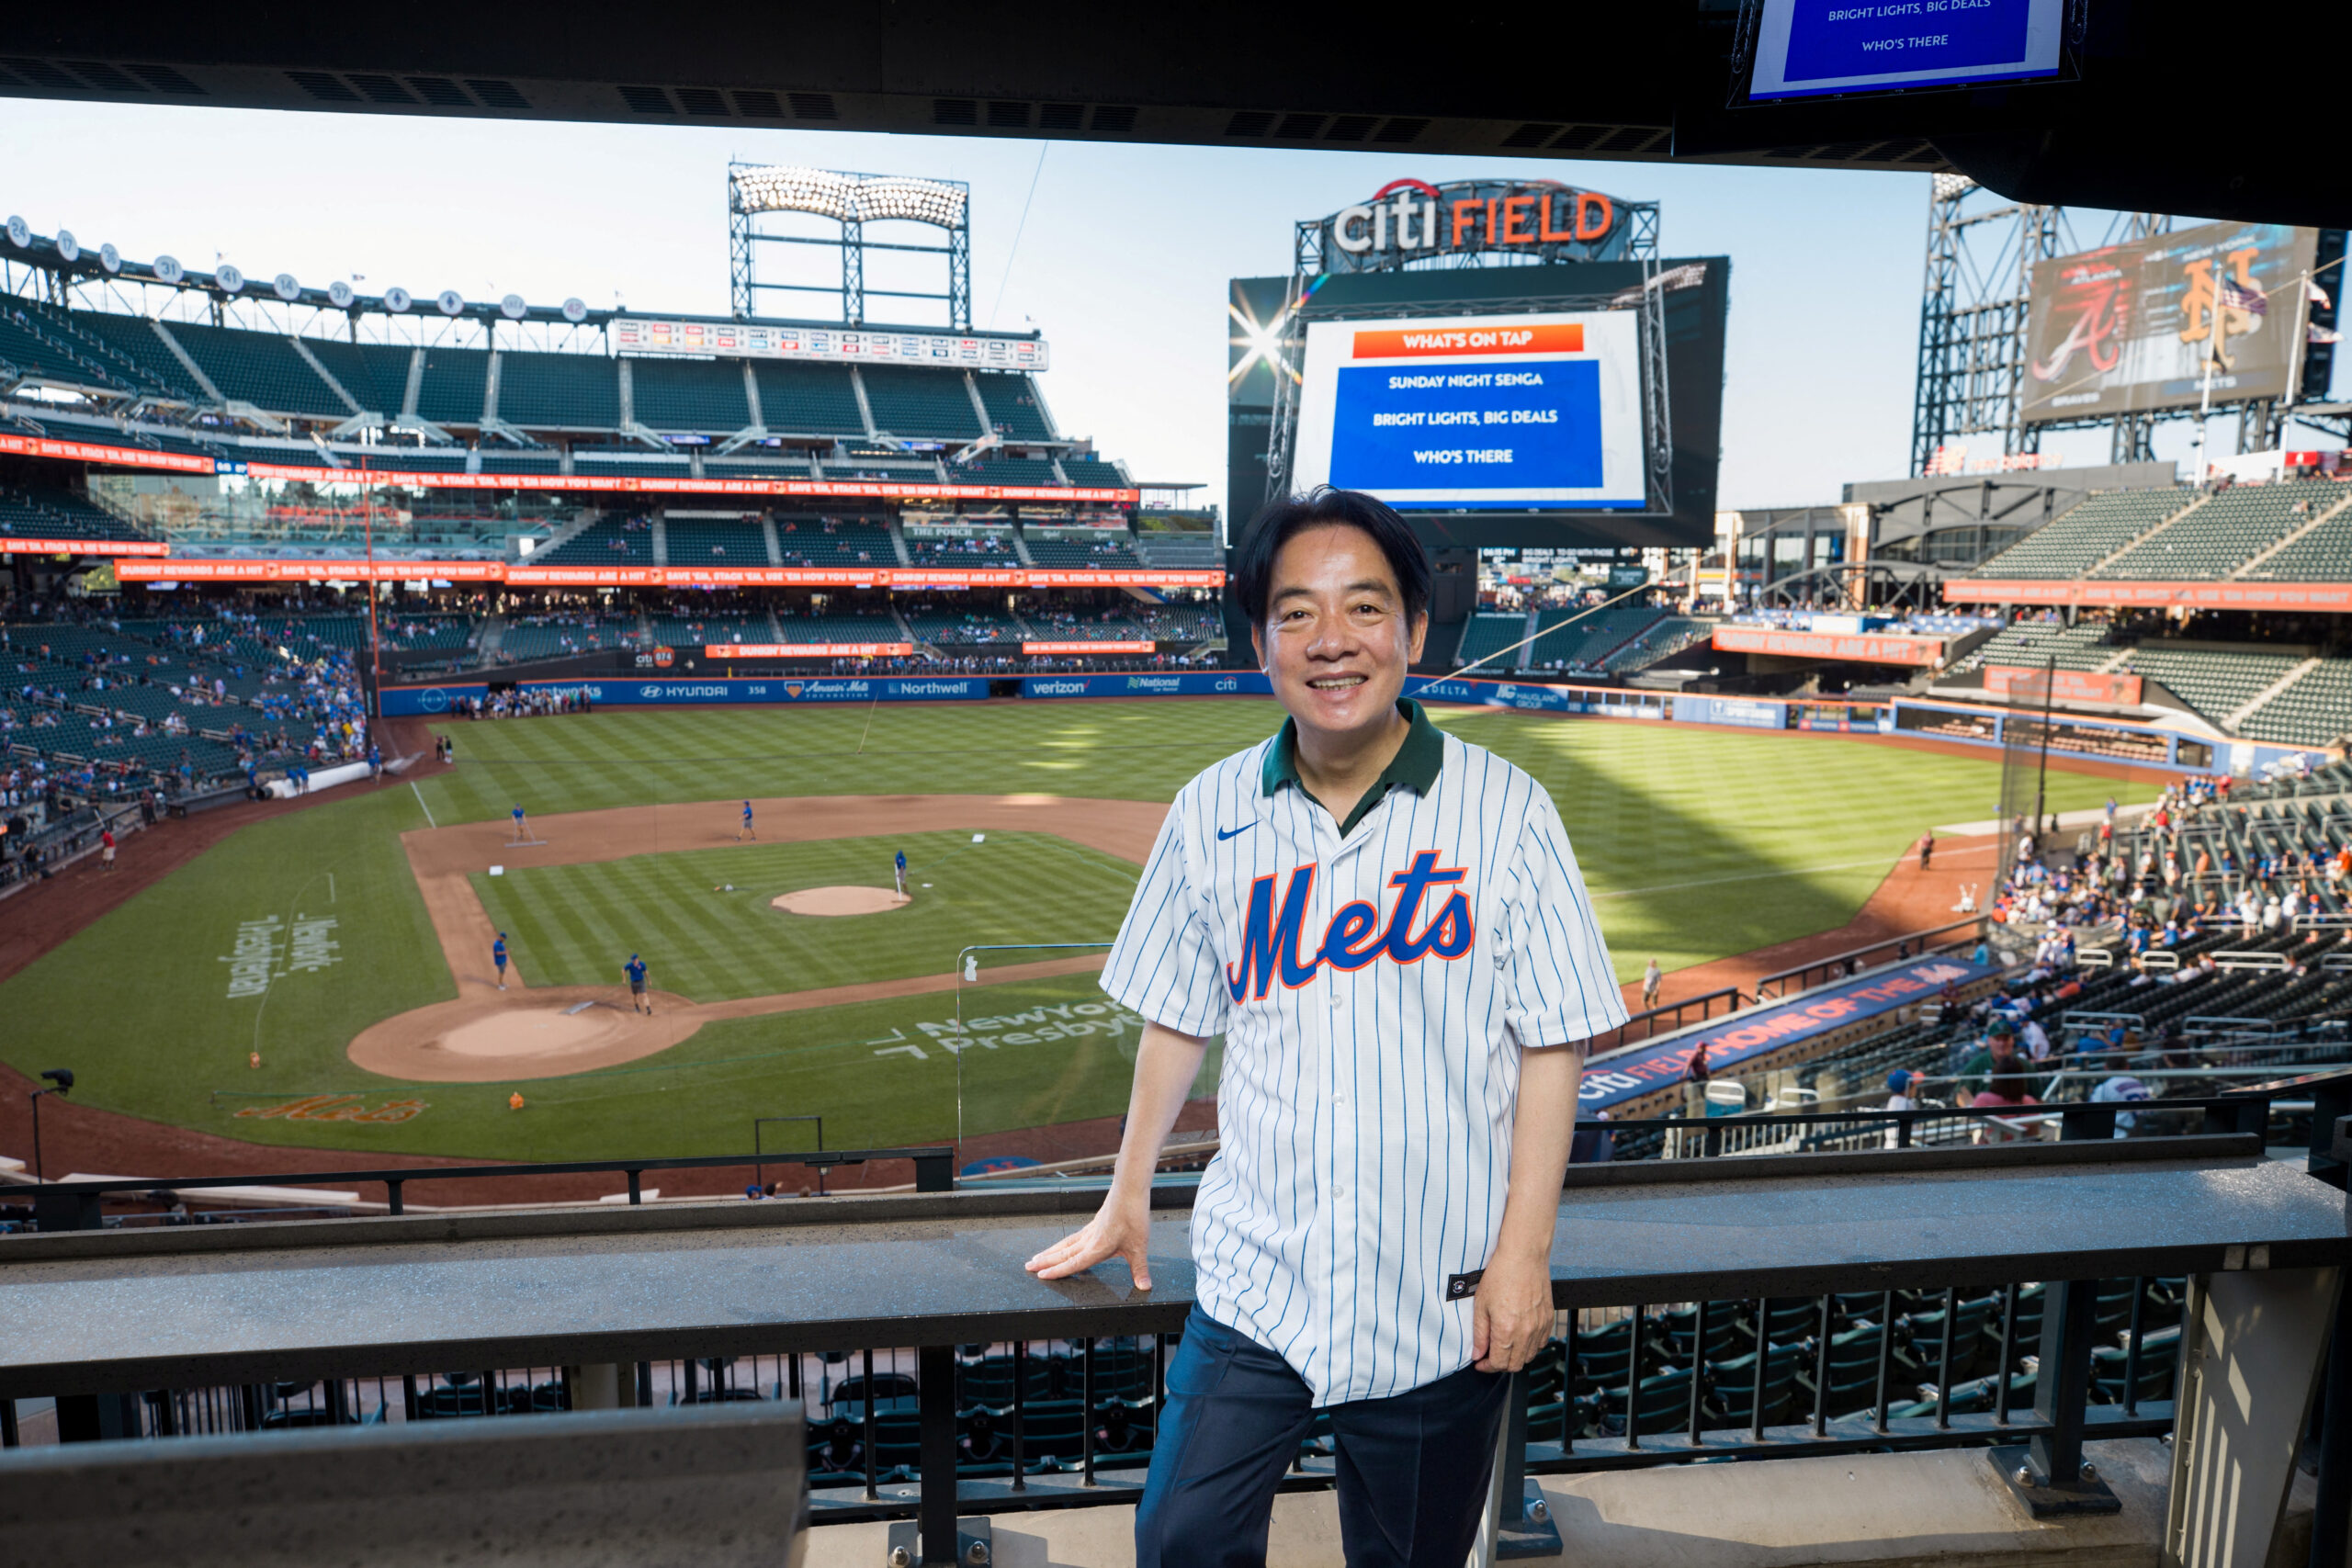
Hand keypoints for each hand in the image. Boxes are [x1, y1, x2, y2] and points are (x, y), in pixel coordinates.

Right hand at [1024, 1189, 1155, 1289]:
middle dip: (1045, 1262)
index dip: (1057, 1271)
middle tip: (1028, 1266)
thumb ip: (1140, 1269)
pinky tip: (1064, 1244)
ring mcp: (1091, 1230)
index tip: (1040, 1276)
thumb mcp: (1139, 1247)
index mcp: (1097, 1248)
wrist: (1129, 1189)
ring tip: (1038, 1257)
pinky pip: (1075, 1236)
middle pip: (1063, 1253)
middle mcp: (1090, 1239)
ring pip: (1066, 1244)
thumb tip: (1145, 1287)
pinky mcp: (1095, 1222)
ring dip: (1051, 1251)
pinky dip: (1065, 1243)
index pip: (1073, 1264)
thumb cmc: (1133, 1216)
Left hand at [1471, 1248, 1552, 1372]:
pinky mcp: (1548, 1319)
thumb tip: (1478, 1354)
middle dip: (1500, 1365)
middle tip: (1489, 1355)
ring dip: (1515, 1357)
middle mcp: (1526, 1332)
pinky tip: (1519, 1337)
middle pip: (1515, 1365)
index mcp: (1506, 1330)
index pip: (1499, 1363)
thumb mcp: (1481, 1304)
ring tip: (1503, 1346)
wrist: (1524, 1256)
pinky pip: (1541, 1343)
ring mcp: (1540, 1326)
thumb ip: (1480, 1333)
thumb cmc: (1501, 1275)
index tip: (1480, 1363)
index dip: (1487, 1367)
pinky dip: (1530, 1346)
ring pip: (1529, 1356)